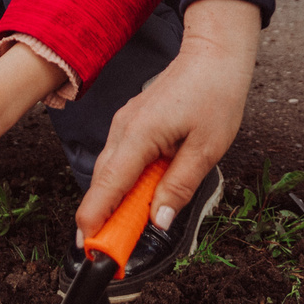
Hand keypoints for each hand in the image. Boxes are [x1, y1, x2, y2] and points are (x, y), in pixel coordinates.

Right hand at [76, 0, 257, 240]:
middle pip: (104, 183)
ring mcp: (125, 123)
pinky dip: (123, 182)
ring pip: (110, 171)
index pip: (108, 187)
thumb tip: (158, 220)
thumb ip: (179, 186)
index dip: (95, 220)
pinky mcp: (133, 122)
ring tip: (125, 231)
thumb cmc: (215, 94)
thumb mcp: (206, 148)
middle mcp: (124, 129)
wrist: (214, 54)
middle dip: (102, 218)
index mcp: (139, 135)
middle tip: (111, 250)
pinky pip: (121, 158)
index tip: (89, 248)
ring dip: (114, 201)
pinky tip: (139, 196)